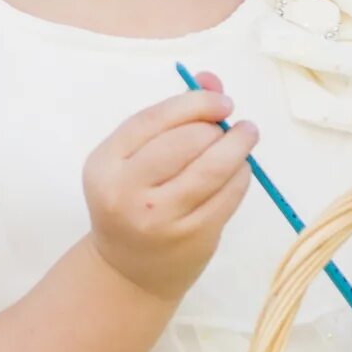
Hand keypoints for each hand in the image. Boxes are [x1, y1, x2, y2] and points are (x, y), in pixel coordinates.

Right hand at [81, 81, 254, 300]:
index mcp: (105, 164)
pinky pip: (229, 194)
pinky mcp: (192, 236)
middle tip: (231, 126)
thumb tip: (211, 80)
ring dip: (239, 146)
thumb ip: (171, 116)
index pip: (154, 119)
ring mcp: (160, 218)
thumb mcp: (135, 159)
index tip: (222, 101)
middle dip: (216, 127)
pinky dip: (241, 175)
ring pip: (213, 168)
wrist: (128, 271)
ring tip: (246, 137)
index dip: (195, 103)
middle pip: (186, 141)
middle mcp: (126, 192)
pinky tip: (240, 170)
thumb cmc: (134, 202)